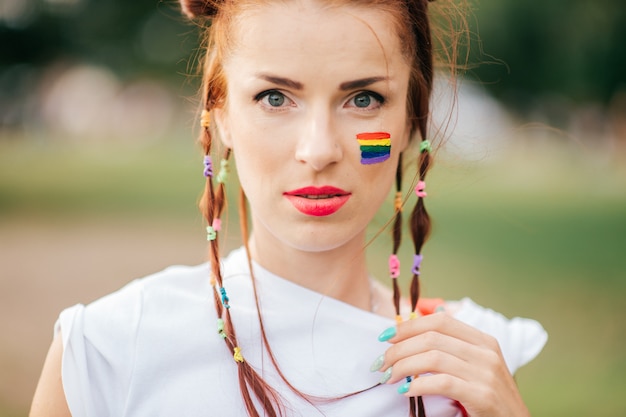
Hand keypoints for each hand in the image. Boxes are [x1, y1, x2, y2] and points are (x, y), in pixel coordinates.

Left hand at [376, 312, 530, 416]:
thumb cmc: (487, 398)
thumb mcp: (474, 366)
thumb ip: (451, 348)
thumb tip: (413, 326)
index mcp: (483, 340)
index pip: (439, 321)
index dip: (408, 326)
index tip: (385, 337)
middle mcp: (486, 352)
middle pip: (431, 338)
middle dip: (399, 348)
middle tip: (381, 363)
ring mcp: (486, 373)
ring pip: (433, 357)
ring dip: (403, 366)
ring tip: (389, 377)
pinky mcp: (482, 395)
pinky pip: (442, 383)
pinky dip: (418, 385)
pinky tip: (406, 391)